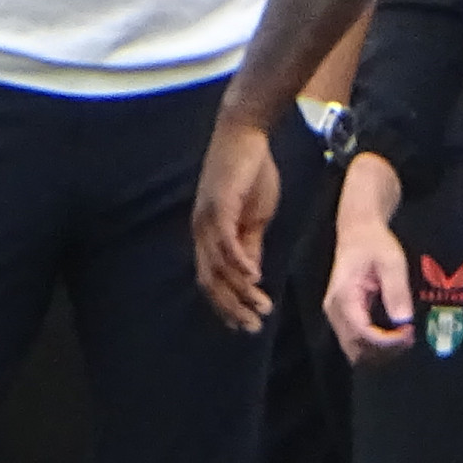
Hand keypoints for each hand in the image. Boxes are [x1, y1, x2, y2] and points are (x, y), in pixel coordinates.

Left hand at [193, 114, 282, 330]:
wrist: (246, 135)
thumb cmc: (251, 173)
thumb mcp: (255, 218)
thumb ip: (251, 245)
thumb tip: (252, 276)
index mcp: (208, 235)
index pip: (211, 280)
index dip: (227, 305)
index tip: (245, 324)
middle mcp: (201, 231)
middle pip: (210, 281)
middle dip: (232, 307)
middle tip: (253, 327)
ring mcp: (207, 219)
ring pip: (218, 267)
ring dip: (240, 291)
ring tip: (261, 308)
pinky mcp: (219, 205)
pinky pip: (225, 242)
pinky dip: (238, 263)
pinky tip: (254, 278)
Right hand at [323, 151, 415, 361]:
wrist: (357, 231)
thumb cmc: (374, 243)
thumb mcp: (391, 261)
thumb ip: (396, 290)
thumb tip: (403, 320)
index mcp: (344, 296)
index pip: (362, 332)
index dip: (386, 341)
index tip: (409, 333)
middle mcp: (334, 310)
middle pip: (356, 347)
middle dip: (384, 350)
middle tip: (410, 338)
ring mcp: (336, 315)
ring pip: (354, 348)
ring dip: (379, 351)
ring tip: (404, 339)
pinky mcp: (343, 317)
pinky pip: (356, 341)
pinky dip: (374, 345)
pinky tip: (394, 337)